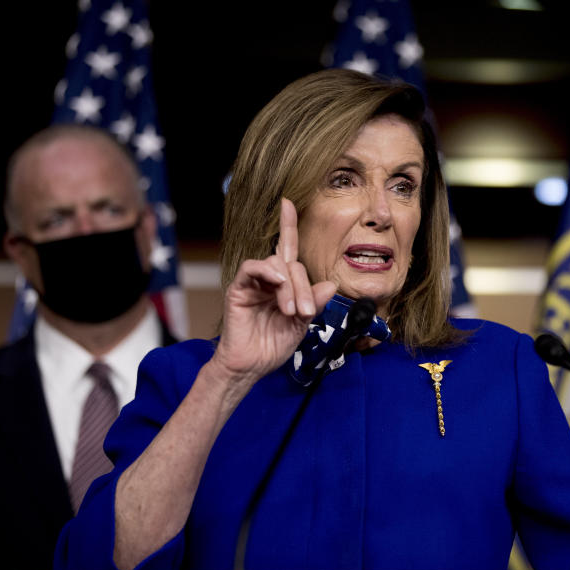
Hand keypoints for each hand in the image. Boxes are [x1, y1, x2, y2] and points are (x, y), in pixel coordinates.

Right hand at [211, 198, 335, 386]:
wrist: (252, 366)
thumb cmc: (273, 346)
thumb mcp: (301, 324)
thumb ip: (313, 303)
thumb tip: (330, 285)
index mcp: (284, 285)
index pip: (287, 249)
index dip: (287, 225)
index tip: (288, 202)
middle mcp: (269, 279)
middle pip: (291, 263)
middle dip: (303, 286)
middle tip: (304, 312)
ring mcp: (253, 282)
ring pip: (276, 264)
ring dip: (289, 287)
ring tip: (290, 311)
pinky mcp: (239, 288)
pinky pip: (253, 268)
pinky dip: (268, 272)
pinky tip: (277, 284)